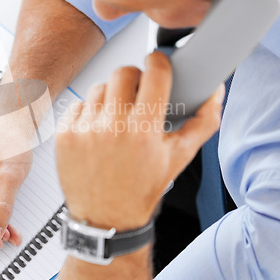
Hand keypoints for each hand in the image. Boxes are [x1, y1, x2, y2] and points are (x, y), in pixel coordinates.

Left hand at [55, 52, 224, 230]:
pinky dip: (88, 112)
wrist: (106, 218)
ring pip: (99, 87)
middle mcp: (112, 127)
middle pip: (123, 73)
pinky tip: (97, 131)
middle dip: (133, 78)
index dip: (158, 62)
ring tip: (116, 118)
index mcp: (144, 130)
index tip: (156, 63)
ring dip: (110, 96)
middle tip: (137, 93)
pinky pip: (78, 104)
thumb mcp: (178, 158)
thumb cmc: (142, 188)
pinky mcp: (64, 135)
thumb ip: (203, 123)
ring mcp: (85, 130)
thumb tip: (214, 93)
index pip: (154, 73)